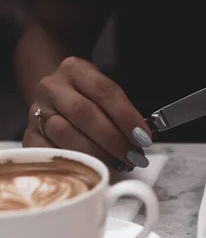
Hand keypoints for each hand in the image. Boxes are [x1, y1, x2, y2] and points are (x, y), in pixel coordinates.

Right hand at [22, 57, 153, 170]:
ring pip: (65, 133)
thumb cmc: (89, 100)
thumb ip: (122, 112)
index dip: (127, 116)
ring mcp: (36, 110)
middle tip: (134, 156)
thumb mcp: (105, 95)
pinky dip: (74, 162)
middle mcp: (52, 87)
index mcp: (75, 69)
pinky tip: (92, 168)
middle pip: (85, 113)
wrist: (54, 99)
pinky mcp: (29, 135)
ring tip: (118, 164)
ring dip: (97, 153)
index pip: (105, 91)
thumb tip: (142, 139)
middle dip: (114, 139)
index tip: (144, 137)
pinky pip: (49, 152)